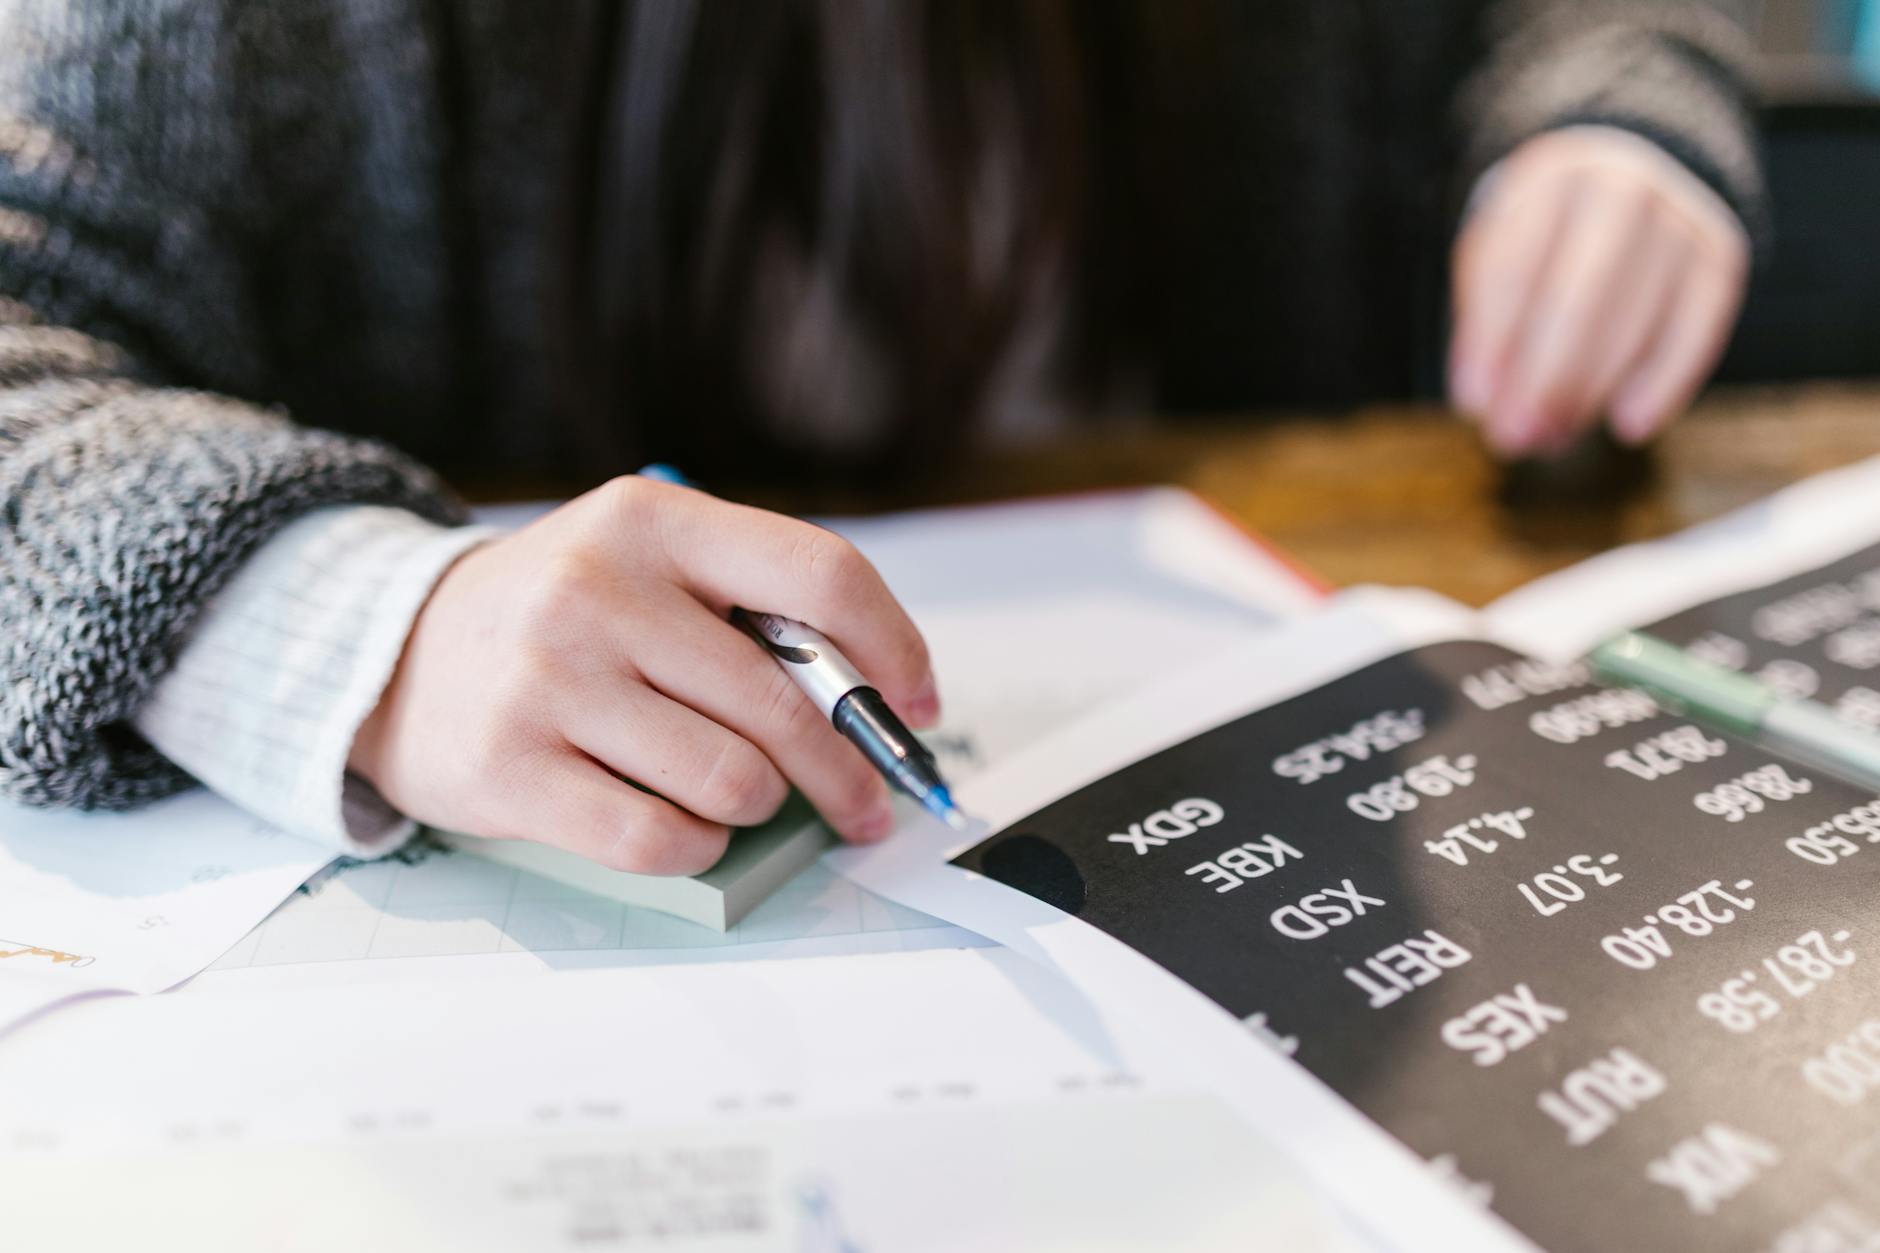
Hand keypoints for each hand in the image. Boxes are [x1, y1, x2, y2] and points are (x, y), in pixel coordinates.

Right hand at [349, 477, 938, 874]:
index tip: (917, 703)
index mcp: (652, 521)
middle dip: (847, 771)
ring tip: (745, 801)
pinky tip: (688, 829)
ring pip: (732, 780)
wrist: (389, 653)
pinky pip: (661, 839)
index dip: (894, 648)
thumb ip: (748, 609)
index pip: (819, 574)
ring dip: (761, 808)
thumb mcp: (644, 565)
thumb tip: (877, 700)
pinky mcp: (511, 769)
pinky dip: (697, 848)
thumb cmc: (556, 618)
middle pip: (786, 701)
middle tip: (865, 804)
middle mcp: (599, 589)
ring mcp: (549, 679)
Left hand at [1448, 128, 1748, 457]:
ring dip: (1592, 390)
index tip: (1472, 405)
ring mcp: (1677, 221)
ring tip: (1552, 438)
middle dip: (1545, 378)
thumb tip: (1484, 404)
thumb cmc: (1544, 238)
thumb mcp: (1499, 256)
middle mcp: (1621, 190)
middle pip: (1582, 296)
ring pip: (1636, 317)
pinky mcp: (1718, 257)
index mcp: (1548, 183)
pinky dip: (1664, 382)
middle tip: (1514, 438)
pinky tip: (1629, 425)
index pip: (1513, 269)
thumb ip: (1485, 325)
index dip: (1490, 343)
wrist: (1626, 176)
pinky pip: (1697, 328)